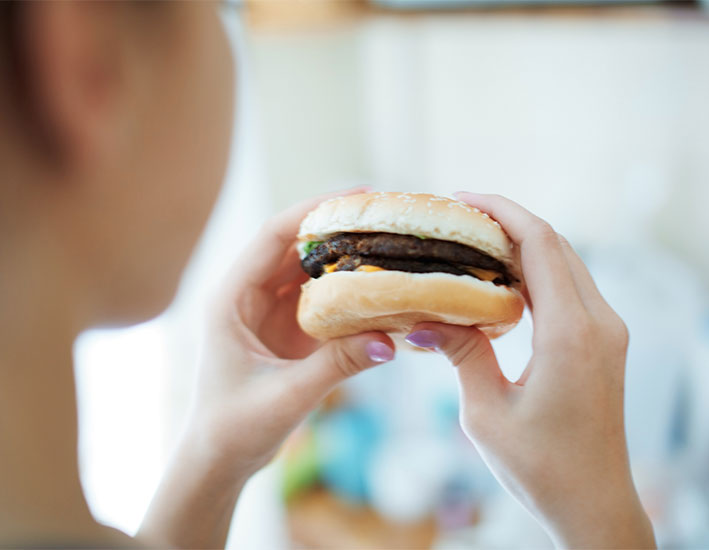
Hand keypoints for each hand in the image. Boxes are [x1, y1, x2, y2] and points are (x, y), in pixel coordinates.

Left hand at [139, 187, 394, 548]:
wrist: (221, 457)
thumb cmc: (235, 427)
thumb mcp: (287, 395)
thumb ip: (337, 365)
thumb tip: (391, 341)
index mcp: (231, 298)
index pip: (272, 236)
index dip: (312, 210)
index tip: (354, 195)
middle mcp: (248, 295)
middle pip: (295, 245)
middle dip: (337, 228)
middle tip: (383, 216)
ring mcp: (269, 310)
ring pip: (310, 269)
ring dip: (345, 256)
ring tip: (386, 242)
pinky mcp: (288, 328)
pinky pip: (320, 296)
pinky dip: (347, 288)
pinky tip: (377, 284)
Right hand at [405, 193, 654, 548]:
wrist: (593, 504)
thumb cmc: (541, 468)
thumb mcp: (485, 411)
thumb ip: (460, 351)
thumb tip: (421, 315)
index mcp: (570, 334)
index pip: (540, 245)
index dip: (501, 212)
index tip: (462, 198)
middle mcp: (598, 323)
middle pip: (556, 245)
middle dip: (507, 221)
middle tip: (457, 217)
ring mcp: (606, 331)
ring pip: (565, 262)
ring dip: (522, 245)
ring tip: (471, 241)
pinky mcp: (602, 342)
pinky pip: (569, 287)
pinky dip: (535, 272)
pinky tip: (498, 278)